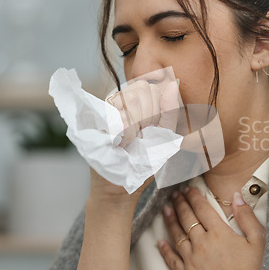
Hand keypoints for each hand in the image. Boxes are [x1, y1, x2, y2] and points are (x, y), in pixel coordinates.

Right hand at [89, 78, 179, 204]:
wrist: (121, 185)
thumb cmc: (143, 161)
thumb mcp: (164, 135)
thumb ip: (170, 110)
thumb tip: (173, 84)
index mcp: (134, 101)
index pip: (150, 86)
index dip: (156, 107)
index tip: (151, 127)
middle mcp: (117, 99)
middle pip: (142, 89)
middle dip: (148, 116)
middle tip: (140, 134)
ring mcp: (104, 107)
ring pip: (131, 99)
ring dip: (137, 125)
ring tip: (131, 140)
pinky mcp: (95, 118)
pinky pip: (119, 114)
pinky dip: (127, 132)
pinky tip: (122, 142)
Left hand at [158, 187, 265, 269]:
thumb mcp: (258, 242)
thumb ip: (247, 217)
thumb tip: (236, 196)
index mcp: (219, 233)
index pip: (202, 208)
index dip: (194, 196)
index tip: (189, 188)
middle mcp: (202, 244)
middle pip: (187, 218)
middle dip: (180, 203)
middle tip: (175, 194)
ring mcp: (191, 260)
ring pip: (176, 235)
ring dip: (170, 220)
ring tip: (166, 210)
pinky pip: (171, 260)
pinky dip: (164, 249)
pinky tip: (160, 242)